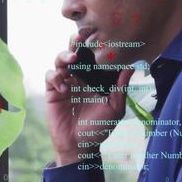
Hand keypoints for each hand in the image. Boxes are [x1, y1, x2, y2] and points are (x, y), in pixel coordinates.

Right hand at [44, 32, 134, 166]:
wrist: (79, 146)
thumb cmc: (99, 128)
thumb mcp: (115, 109)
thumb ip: (120, 88)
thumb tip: (130, 68)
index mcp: (96, 78)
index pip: (95, 56)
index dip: (95, 45)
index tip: (100, 36)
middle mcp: (80, 76)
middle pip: (76, 51)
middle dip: (76, 41)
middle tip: (81, 36)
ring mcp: (66, 82)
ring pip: (61, 59)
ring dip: (65, 55)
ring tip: (72, 59)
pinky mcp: (53, 91)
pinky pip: (51, 75)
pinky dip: (56, 76)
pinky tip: (64, 87)